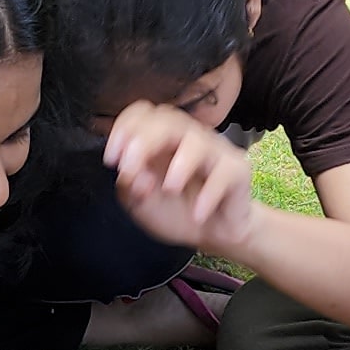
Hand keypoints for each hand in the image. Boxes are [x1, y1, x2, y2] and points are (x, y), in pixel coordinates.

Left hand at [104, 103, 262, 252]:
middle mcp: (187, 138)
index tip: (112, 159)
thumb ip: (130, 186)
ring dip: (180, 164)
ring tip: (171, 189)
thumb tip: (134, 173)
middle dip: (144, 142)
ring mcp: (214, 151)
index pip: (143, 114)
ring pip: (197, 140)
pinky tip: (198, 214)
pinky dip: (209, 194)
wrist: (212, 235)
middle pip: (168, 119)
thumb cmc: (176, 211)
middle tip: (132, 170)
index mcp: (160, 141)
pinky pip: (224, 172)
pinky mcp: (236, 170)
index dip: (124, 128)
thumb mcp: (141, 203)